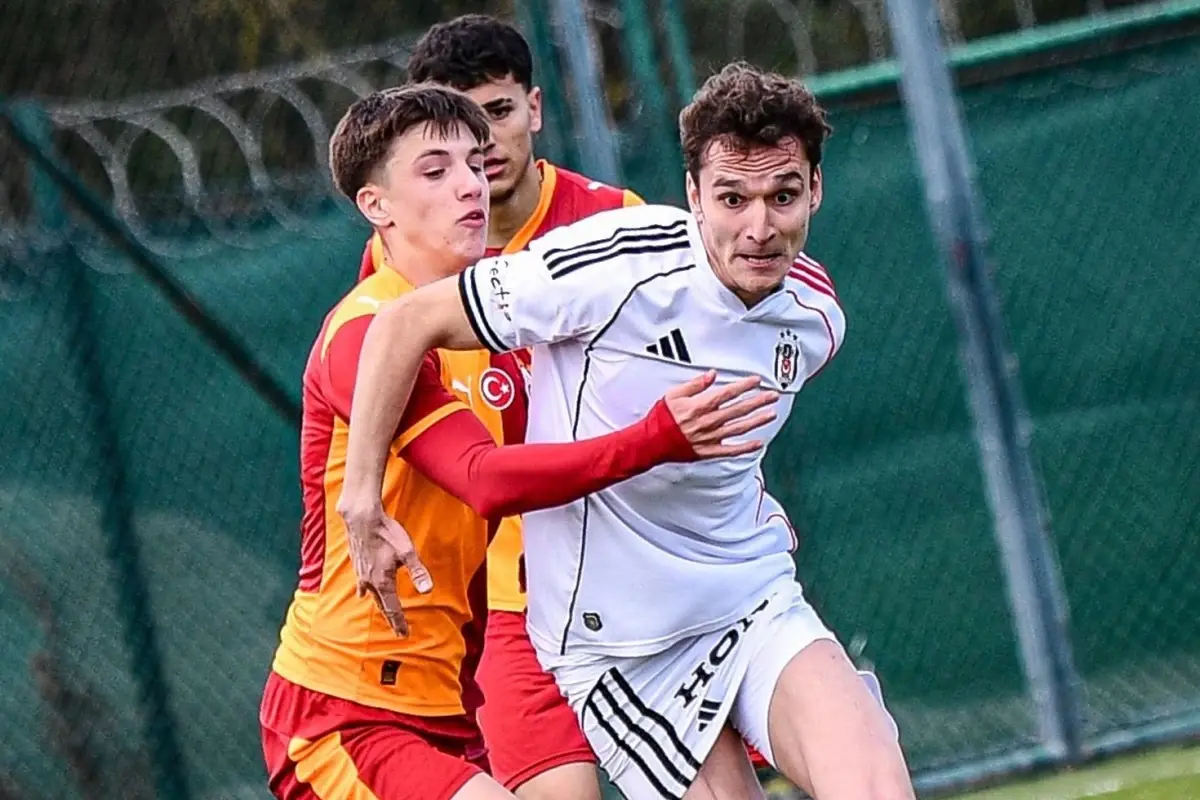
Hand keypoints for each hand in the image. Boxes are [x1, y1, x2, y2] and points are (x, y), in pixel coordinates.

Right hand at [336, 496, 432, 636]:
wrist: (361, 518)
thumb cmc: (386, 533)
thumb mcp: (407, 552)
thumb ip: (417, 572)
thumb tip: (428, 590)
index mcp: (382, 582)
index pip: (392, 608)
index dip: (399, 622)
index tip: (404, 635)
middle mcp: (369, 582)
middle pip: (381, 605)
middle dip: (391, 618)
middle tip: (397, 630)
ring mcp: (360, 573)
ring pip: (370, 595)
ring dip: (379, 605)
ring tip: (384, 613)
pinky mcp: (356, 564)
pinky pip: (361, 584)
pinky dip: (365, 592)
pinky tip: (363, 592)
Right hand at [663, 370, 778, 457]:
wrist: (651, 442)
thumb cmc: (661, 419)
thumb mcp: (673, 395)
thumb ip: (694, 385)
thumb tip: (711, 375)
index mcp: (700, 406)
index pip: (728, 393)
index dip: (744, 386)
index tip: (756, 381)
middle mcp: (709, 421)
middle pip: (738, 409)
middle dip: (757, 401)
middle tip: (772, 395)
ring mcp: (710, 438)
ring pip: (739, 428)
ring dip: (757, 420)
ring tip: (771, 414)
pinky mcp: (709, 451)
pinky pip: (731, 450)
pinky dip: (746, 448)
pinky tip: (758, 443)